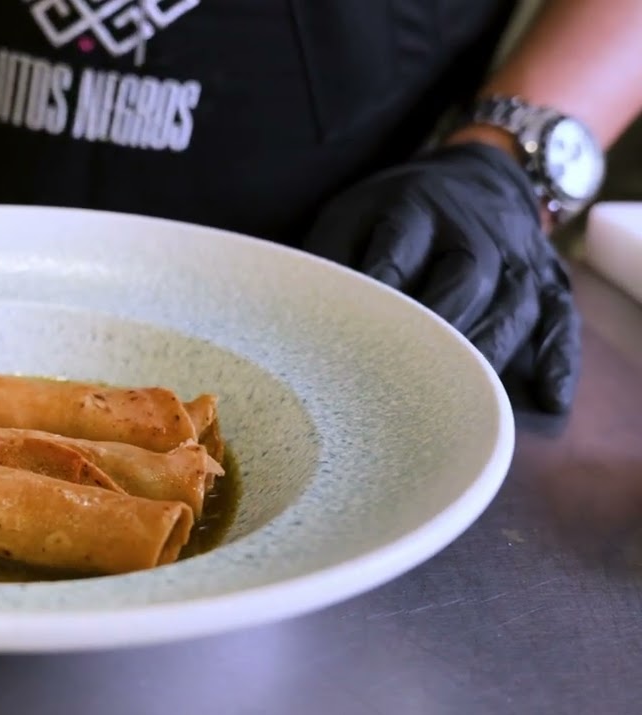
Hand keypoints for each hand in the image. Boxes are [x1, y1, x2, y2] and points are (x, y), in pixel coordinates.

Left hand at [300, 142, 581, 414]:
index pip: (395, 258)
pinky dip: (557, 361)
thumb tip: (290, 318)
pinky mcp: (550, 282)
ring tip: (461, 400)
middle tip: (407, 377)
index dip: (376, 300)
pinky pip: (561, 322)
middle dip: (440, 327)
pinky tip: (547, 401)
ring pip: (513, 307)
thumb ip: (327, 260)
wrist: (480, 175)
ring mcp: (518, 257)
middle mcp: (474, 231)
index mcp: (414, 210)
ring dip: (489, 353)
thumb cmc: (397, 211)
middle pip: (466, 280)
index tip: (351, 345)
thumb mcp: (352, 214)